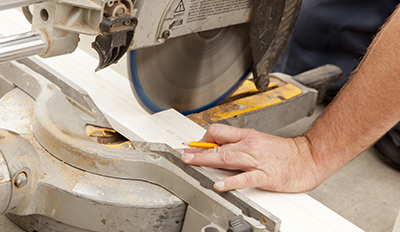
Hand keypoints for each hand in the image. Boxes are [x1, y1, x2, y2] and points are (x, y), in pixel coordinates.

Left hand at [178, 124, 324, 192]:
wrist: (308, 157)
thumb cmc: (284, 152)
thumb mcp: (258, 141)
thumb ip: (239, 144)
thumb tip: (218, 148)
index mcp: (247, 136)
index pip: (218, 131)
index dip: (203, 139)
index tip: (192, 147)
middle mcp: (249, 145)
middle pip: (218, 144)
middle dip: (197, 150)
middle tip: (183, 155)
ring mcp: (256, 159)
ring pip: (227, 157)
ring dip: (206, 159)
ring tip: (191, 163)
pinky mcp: (265, 175)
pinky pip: (245, 177)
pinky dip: (231, 182)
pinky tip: (220, 185)